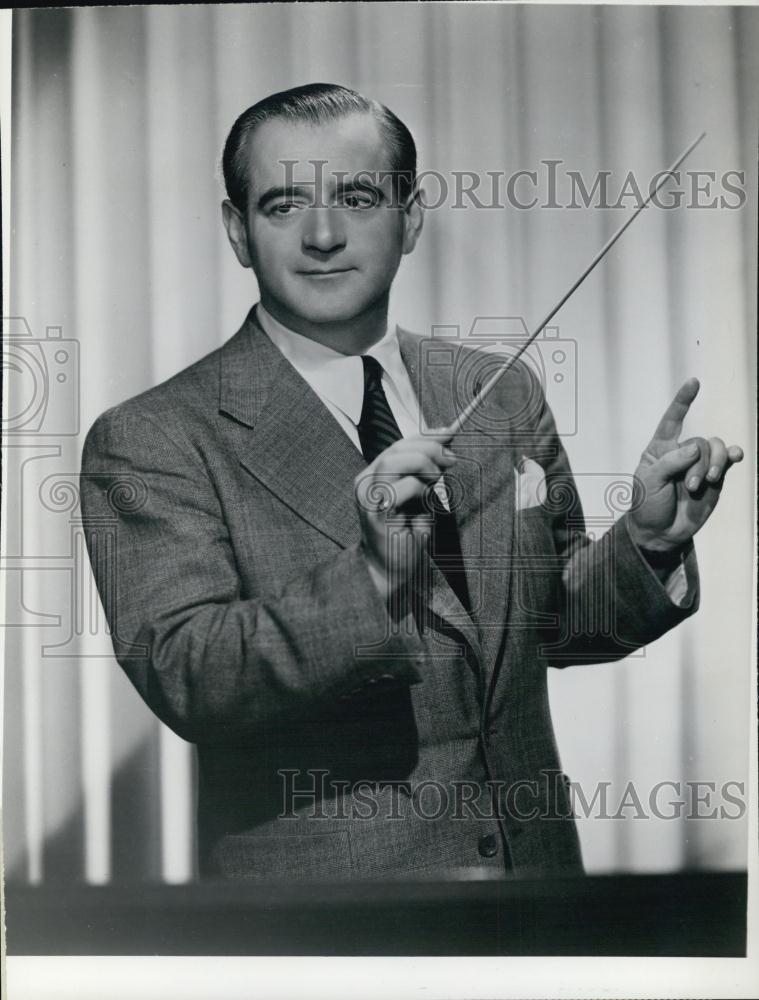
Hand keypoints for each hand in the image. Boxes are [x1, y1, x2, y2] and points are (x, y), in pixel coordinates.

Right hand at [354, 430, 454, 602]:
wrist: (389, 571)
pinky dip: (420, 491)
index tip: (449, 434)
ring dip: (424, 466)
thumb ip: (425, 474)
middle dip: (429, 448)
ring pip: (394, 461)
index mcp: (373, 475)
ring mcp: (368, 497)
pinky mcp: (375, 513)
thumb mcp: (418, 498)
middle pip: (396, 449)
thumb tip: (446, 448)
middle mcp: (365, 482)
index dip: (425, 437)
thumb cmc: (405, 536)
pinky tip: (425, 503)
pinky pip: (401, 489)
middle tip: (451, 460)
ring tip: (437, 482)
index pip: (398, 445)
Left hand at [628, 378, 742, 552]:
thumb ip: (670, 462)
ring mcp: (699, 465)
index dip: (683, 402)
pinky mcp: (714, 478)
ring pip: (715, 449)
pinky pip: (727, 460)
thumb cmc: (647, 505)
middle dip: (697, 464)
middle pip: (700, 442)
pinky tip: (736, 456)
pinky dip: (732, 455)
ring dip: (713, 464)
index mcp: (660, 449)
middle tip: (690, 486)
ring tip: (705, 483)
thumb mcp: (649, 482)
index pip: (672, 420)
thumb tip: (695, 447)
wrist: (660, 533)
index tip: (694, 383)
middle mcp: (681, 453)